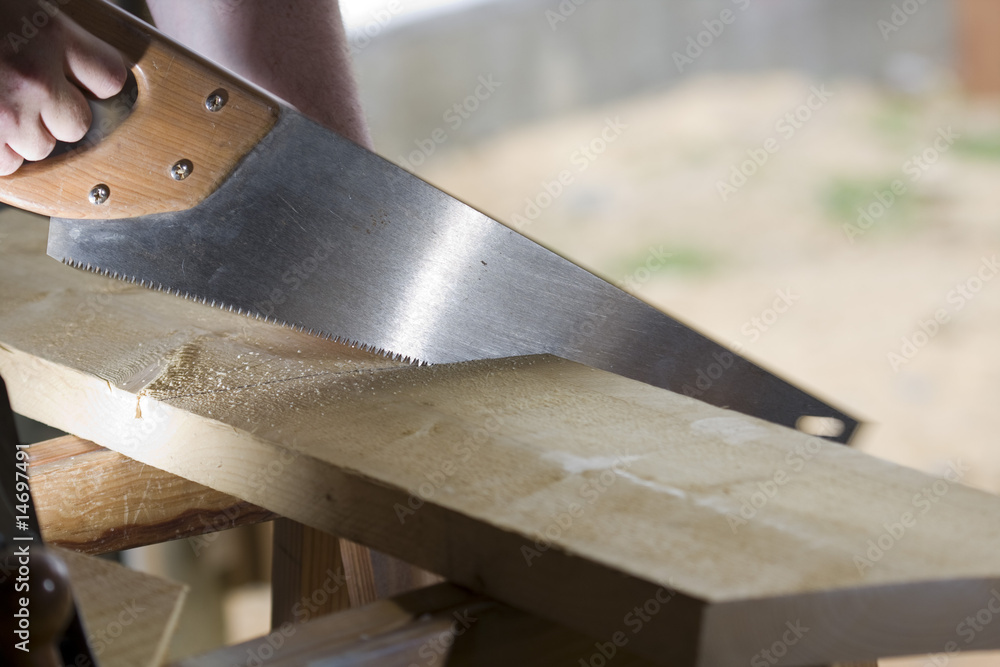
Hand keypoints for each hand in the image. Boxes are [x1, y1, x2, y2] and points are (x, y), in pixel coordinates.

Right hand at [0, 0, 126, 174]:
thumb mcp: (26, 5)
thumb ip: (52, 32)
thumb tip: (80, 59)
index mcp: (50, 33)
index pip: (110, 77)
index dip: (95, 83)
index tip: (81, 80)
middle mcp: (36, 75)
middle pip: (77, 124)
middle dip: (58, 115)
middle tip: (28, 94)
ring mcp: (7, 109)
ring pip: (41, 147)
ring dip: (25, 135)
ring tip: (2, 108)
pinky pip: (6, 164)